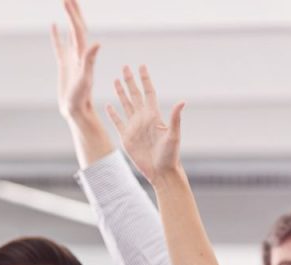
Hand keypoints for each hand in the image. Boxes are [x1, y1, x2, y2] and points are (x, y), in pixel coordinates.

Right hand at [50, 0, 100, 121]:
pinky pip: (60, 45)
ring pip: (70, 33)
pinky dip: (57, 35)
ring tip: (65, 3)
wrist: (77, 111)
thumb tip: (97, 43)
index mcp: (83, 54)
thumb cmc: (81, 99)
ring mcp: (71, 58)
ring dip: (68, 18)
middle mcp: (78, 53)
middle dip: (73, 10)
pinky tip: (54, 26)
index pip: (78, 29)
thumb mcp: (86, 79)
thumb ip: (90, 61)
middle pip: (76, 26)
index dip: (73, 14)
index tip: (67, 0)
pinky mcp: (65, 65)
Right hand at [106, 66, 184, 184]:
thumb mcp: (173, 135)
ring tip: (116, 80)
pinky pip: (117, 122)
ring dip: (121, 93)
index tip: (141, 66)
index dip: (145, 79)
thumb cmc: (170, 155)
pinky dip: (112, 114)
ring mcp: (134, 127)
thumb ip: (175, 118)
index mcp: (154, 115)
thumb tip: (182, 101)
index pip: (148, 92)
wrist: (161, 172)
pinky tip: (108, 106)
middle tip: (125, 66)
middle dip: (130, 81)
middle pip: (135, 95)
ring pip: (125, 105)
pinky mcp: (127, 138)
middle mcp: (143, 119)